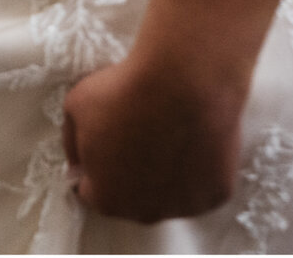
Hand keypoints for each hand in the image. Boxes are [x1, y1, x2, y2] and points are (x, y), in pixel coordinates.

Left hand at [64, 52, 247, 222]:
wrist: (188, 81)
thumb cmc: (125, 93)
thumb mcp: (74, 110)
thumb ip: (74, 144)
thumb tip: (80, 162)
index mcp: (106, 198)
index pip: (93, 192)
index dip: (94, 168)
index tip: (104, 147)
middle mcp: (146, 212)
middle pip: (132, 198)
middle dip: (128, 175)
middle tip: (137, 139)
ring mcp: (186, 206)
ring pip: (168, 194)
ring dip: (164, 175)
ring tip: (167, 138)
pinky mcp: (219, 193)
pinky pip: (200, 185)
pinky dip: (196, 170)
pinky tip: (193, 142)